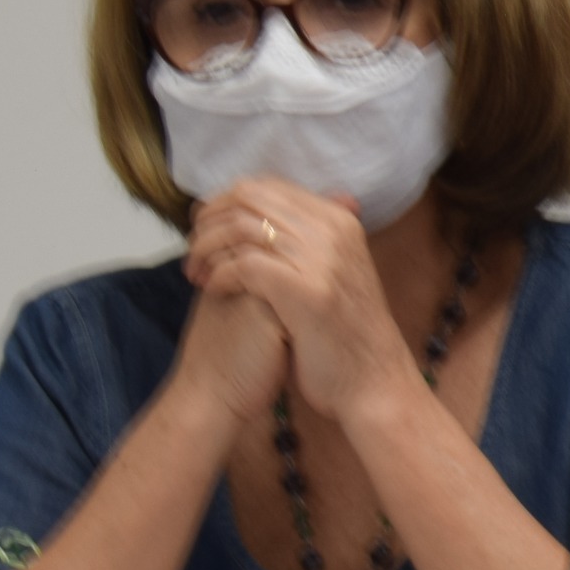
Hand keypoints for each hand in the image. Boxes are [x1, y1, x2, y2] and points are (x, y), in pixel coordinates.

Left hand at [183, 180, 421, 427]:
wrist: (373, 382)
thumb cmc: (343, 333)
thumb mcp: (334, 273)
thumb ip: (305, 241)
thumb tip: (255, 218)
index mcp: (340, 221)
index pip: (265, 187)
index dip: (224, 204)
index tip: (206, 232)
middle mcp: (334, 231)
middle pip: (248, 198)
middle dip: (209, 222)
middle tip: (195, 253)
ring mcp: (323, 259)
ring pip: (240, 226)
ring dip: (206, 249)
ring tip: (197, 275)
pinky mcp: (306, 291)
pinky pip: (243, 263)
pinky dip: (219, 275)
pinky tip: (213, 291)